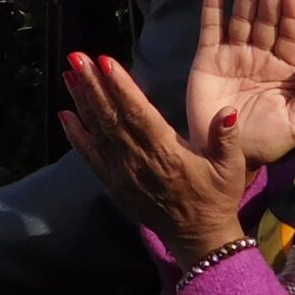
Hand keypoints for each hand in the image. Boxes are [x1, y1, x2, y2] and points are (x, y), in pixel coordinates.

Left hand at [62, 51, 246, 264]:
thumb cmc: (216, 196)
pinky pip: (89, 157)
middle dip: (93, 85)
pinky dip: (76, 136)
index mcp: (167, 152)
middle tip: (77, 57)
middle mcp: (139, 161)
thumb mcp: (230, 167)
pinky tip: (64, 115)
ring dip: (82, 101)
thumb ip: (227, 138)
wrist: (198, 237)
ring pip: (97, 131)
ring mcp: (122, 173)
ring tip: (69, 73)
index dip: (121, 87)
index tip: (105, 61)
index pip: (139, 114)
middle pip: (111, 117)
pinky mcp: (113, 184)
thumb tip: (228, 110)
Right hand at [183, 0, 294, 166]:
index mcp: (287, 70)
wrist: (224, 156)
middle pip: (268, 19)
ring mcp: (234, 54)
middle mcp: (262, 56)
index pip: (292, 35)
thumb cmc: (265, 142)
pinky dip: (212, 6)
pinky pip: (211, 28)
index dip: (294, 13)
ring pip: (242, 18)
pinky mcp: (208, 58)